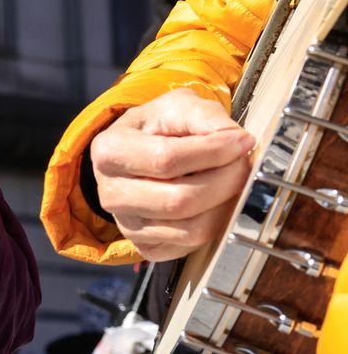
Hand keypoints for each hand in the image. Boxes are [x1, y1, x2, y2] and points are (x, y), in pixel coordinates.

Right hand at [90, 89, 255, 260]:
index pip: (167, 159)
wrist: (139, 154)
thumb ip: (205, 115)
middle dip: (226, 181)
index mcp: (110, 152)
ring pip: (192, 229)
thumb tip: (236, 140)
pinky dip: (215, 224)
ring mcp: (126, 225)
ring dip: (226, 205)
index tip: (243, 140)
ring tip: (233, 182)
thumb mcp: (176, 106)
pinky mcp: (146, 247)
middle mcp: (111, 194)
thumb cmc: (158, 128)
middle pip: (181, 200)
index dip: (214, 151)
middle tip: (243, 164)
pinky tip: (216, 202)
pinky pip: (192, 246)